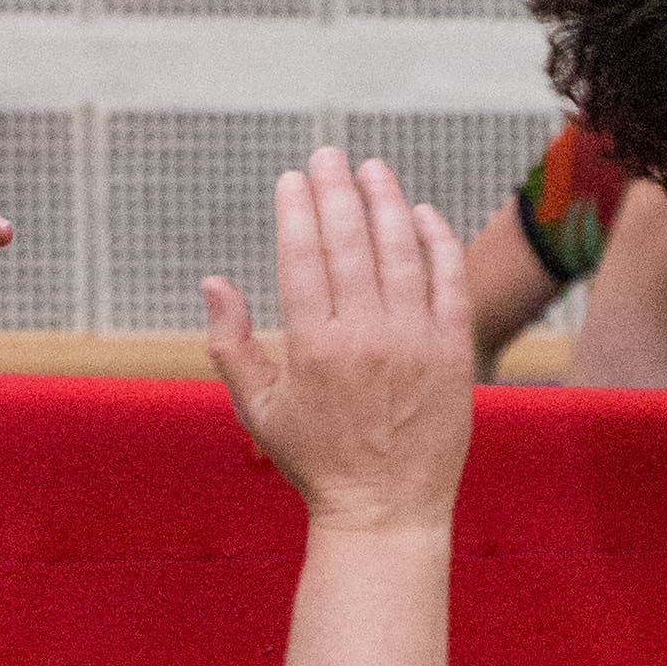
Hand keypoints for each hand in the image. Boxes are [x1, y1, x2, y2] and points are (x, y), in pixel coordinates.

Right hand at [202, 153, 472, 535]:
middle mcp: (367, 338)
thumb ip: (230, 344)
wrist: (388, 511)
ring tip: (372, 169)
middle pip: (351, 243)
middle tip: (328, 154)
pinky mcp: (454, 352)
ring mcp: (416, 343)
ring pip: (402, 252)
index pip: (303, 258)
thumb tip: (212, 281)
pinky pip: (449, 282)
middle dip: (336, 190)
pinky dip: (437, 242)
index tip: (293, 179)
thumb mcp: (259, 410)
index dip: (297, 211)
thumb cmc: (315, 461)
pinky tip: (422, 214)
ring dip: (387, 202)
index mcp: (314, 349)